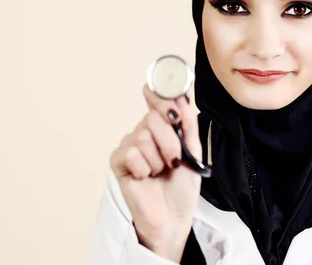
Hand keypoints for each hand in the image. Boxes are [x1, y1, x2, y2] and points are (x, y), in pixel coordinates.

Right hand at [109, 84, 201, 261]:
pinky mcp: (118, 162)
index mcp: (162, 126)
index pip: (156, 99)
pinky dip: (144, 169)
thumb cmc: (182, 185)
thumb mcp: (193, 150)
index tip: (172, 106)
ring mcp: (129, 145)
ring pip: (143, 136)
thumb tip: (182, 96)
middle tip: (174, 161)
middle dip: (169, 142)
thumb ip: (187, 122)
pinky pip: (131, 152)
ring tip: (159, 172)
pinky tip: (145, 178)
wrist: (174, 215)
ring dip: (158, 159)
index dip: (161, 96)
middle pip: (152, 118)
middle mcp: (144, 131)